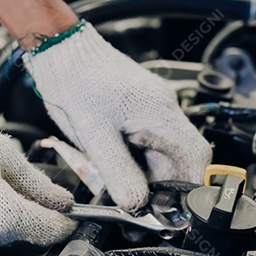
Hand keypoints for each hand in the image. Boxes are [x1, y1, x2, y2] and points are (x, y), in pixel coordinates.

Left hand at [25, 22, 211, 209]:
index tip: (170, 207)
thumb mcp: (95, 137)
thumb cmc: (74, 82)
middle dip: (162, 185)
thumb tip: (137, 205)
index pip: (196, 158)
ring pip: (163, 151)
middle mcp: (164, 108)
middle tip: (136, 204)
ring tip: (121, 184)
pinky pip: (149, 139)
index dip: (188, 187)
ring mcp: (153, 106)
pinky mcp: (140, 105)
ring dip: (148, 173)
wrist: (60, 48)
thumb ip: (119, 174)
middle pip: (180, 158)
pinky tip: (117, 162)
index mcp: (161, 114)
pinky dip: (138, 158)